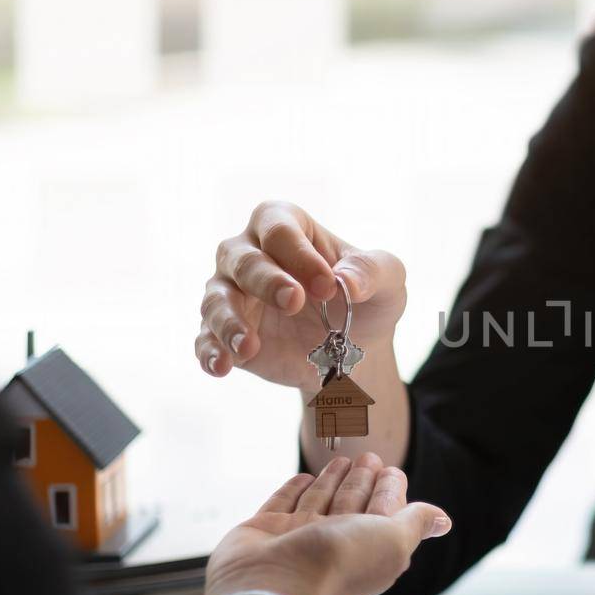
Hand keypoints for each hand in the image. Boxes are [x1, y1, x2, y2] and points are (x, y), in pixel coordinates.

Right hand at [198, 201, 406, 391]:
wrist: (356, 348)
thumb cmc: (368, 297)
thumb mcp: (388, 280)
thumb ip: (373, 271)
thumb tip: (346, 282)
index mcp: (286, 227)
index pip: (279, 228)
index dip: (300, 254)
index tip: (328, 285)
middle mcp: (248, 254)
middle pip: (242, 259)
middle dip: (266, 281)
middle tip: (295, 303)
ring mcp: (232, 295)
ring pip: (216, 300)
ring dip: (229, 321)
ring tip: (248, 345)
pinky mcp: (224, 334)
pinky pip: (205, 340)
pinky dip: (210, 353)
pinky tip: (222, 366)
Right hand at [203, 453, 450, 594]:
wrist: (274, 582)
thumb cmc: (338, 562)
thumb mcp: (394, 539)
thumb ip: (415, 522)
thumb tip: (443, 521)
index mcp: (368, 546)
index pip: (384, 511)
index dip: (391, 490)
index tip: (393, 470)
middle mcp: (334, 543)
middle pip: (352, 503)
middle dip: (363, 480)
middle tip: (369, 457)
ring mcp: (298, 536)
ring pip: (320, 500)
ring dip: (333, 480)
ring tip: (342, 459)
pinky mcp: (265, 529)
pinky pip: (283, 503)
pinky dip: (295, 489)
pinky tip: (304, 478)